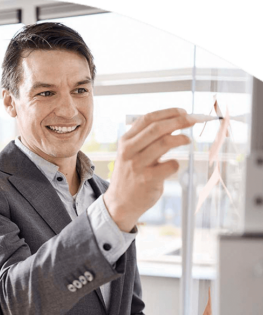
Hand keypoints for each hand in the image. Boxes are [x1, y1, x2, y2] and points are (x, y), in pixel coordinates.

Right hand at [103, 108, 194, 231]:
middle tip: (194, 120)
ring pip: (165, 143)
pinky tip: (172, 166)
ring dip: (181, 138)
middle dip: (179, 121)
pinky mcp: (148, 179)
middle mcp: (129, 151)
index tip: (183, 112)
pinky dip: (176, 164)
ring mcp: (138, 165)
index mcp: (125, 141)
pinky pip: (170, 165)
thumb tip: (173, 122)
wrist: (120, 202)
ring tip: (187, 140)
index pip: (147, 119)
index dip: (168, 113)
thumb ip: (146, 139)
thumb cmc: (131, 175)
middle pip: (158, 128)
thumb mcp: (130, 153)